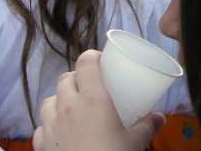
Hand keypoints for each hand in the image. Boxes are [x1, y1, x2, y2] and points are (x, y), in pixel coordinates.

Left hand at [31, 50, 163, 150]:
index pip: (86, 63)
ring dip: (60, 99)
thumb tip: (159, 117)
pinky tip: (60, 132)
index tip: (100, 61)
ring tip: (73, 109)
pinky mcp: (41, 141)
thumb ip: (147, 127)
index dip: (92, 57)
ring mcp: (50, 123)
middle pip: (66, 79)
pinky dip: (50, 124)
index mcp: (93, 100)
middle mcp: (67, 106)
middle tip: (90, 87)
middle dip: (76, 79)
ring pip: (49, 99)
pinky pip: (42, 125)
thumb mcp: (135, 144)